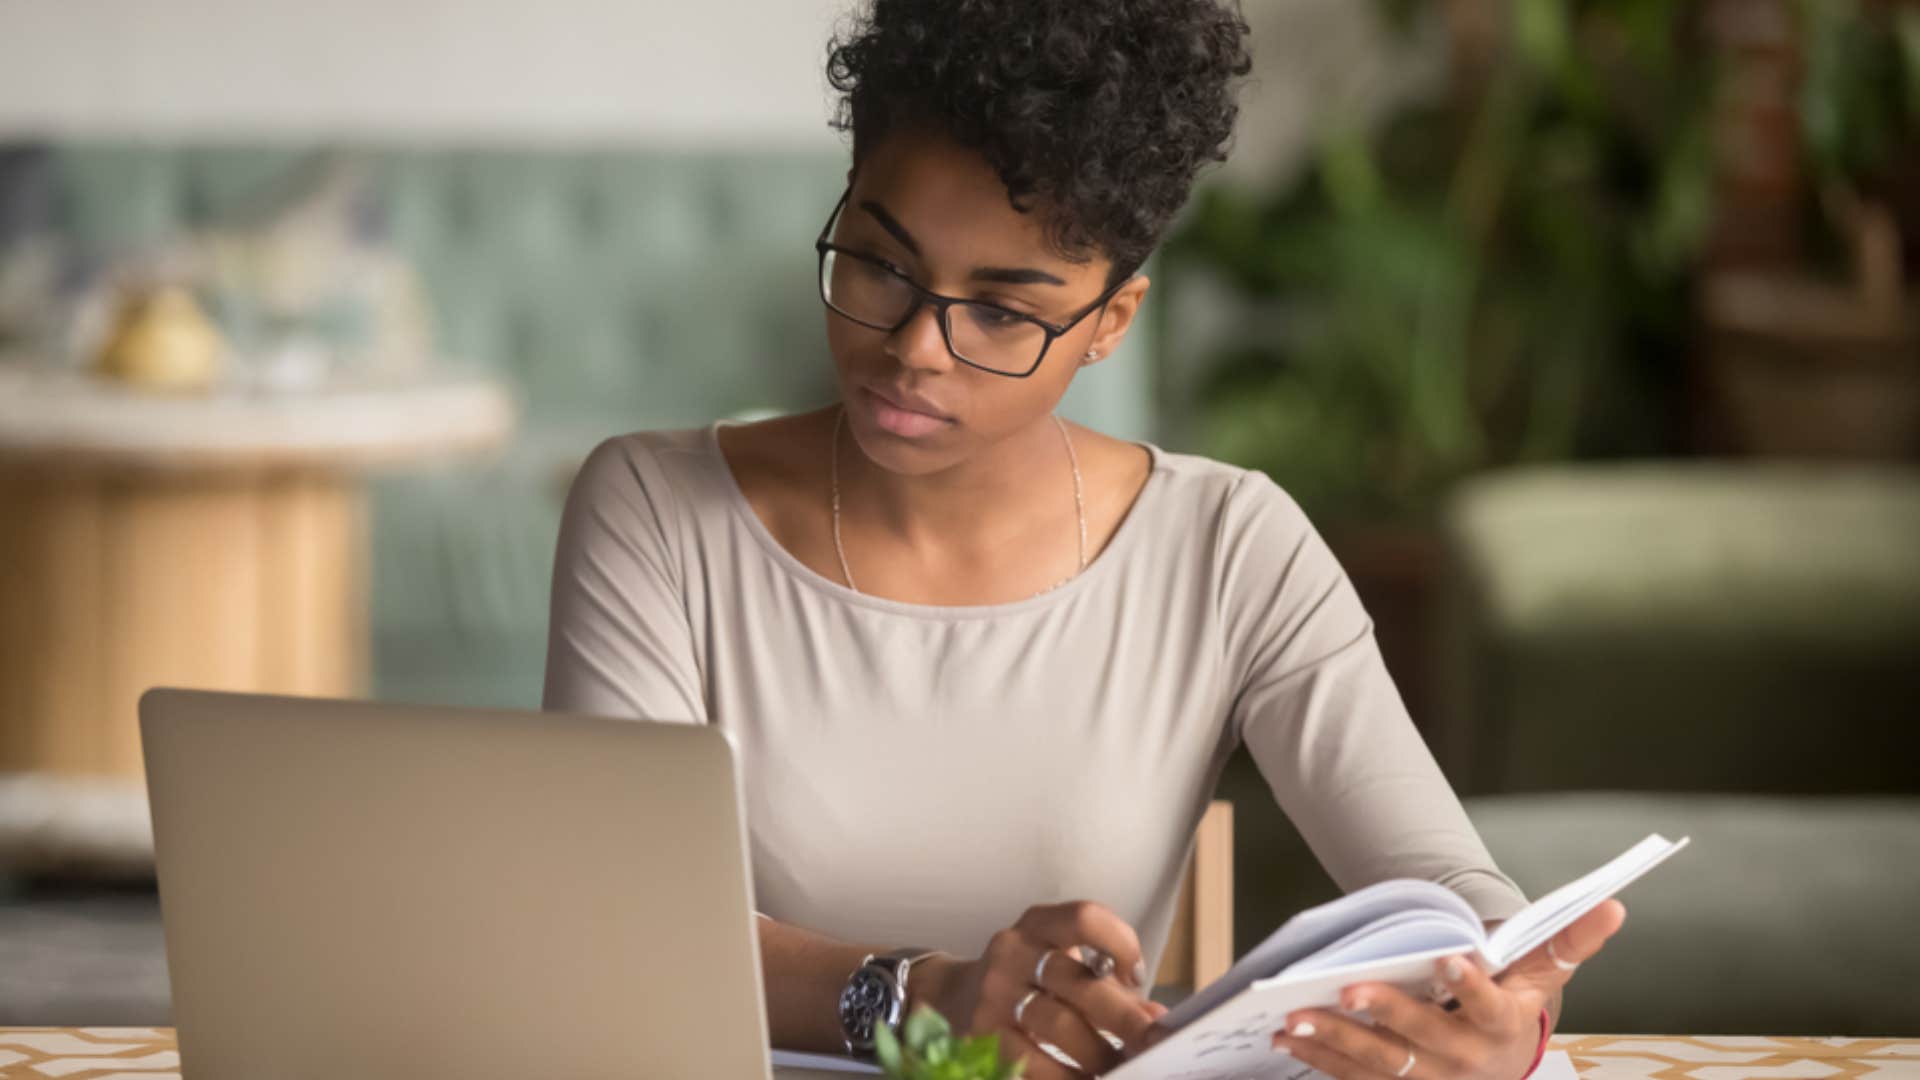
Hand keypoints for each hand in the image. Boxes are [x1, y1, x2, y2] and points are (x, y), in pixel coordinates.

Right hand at [914, 900, 1168, 1077]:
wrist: (949, 997)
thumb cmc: (1024, 980)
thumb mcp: (1058, 964)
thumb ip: (1106, 984)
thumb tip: (1155, 1018)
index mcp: (1038, 925)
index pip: (1084, 918)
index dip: (1120, 943)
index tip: (1136, 977)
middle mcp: (1012, 951)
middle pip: (1078, 981)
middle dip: (1124, 1017)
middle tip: (1153, 1043)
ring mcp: (993, 993)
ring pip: (1057, 1025)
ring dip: (1098, 1053)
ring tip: (1122, 1069)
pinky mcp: (981, 1034)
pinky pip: (1031, 1061)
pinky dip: (1065, 1076)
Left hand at [1269, 900, 1625, 1078]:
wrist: (1501, 1068)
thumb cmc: (1515, 1006)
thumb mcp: (1543, 977)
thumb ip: (1571, 942)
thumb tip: (1615, 904)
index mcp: (1503, 1028)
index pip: (1490, 1007)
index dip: (1470, 985)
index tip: (1449, 958)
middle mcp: (1466, 1062)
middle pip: (1423, 1040)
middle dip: (1385, 1015)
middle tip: (1347, 990)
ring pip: (1380, 1064)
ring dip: (1336, 1042)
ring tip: (1296, 1018)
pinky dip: (1320, 1061)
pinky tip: (1288, 1039)